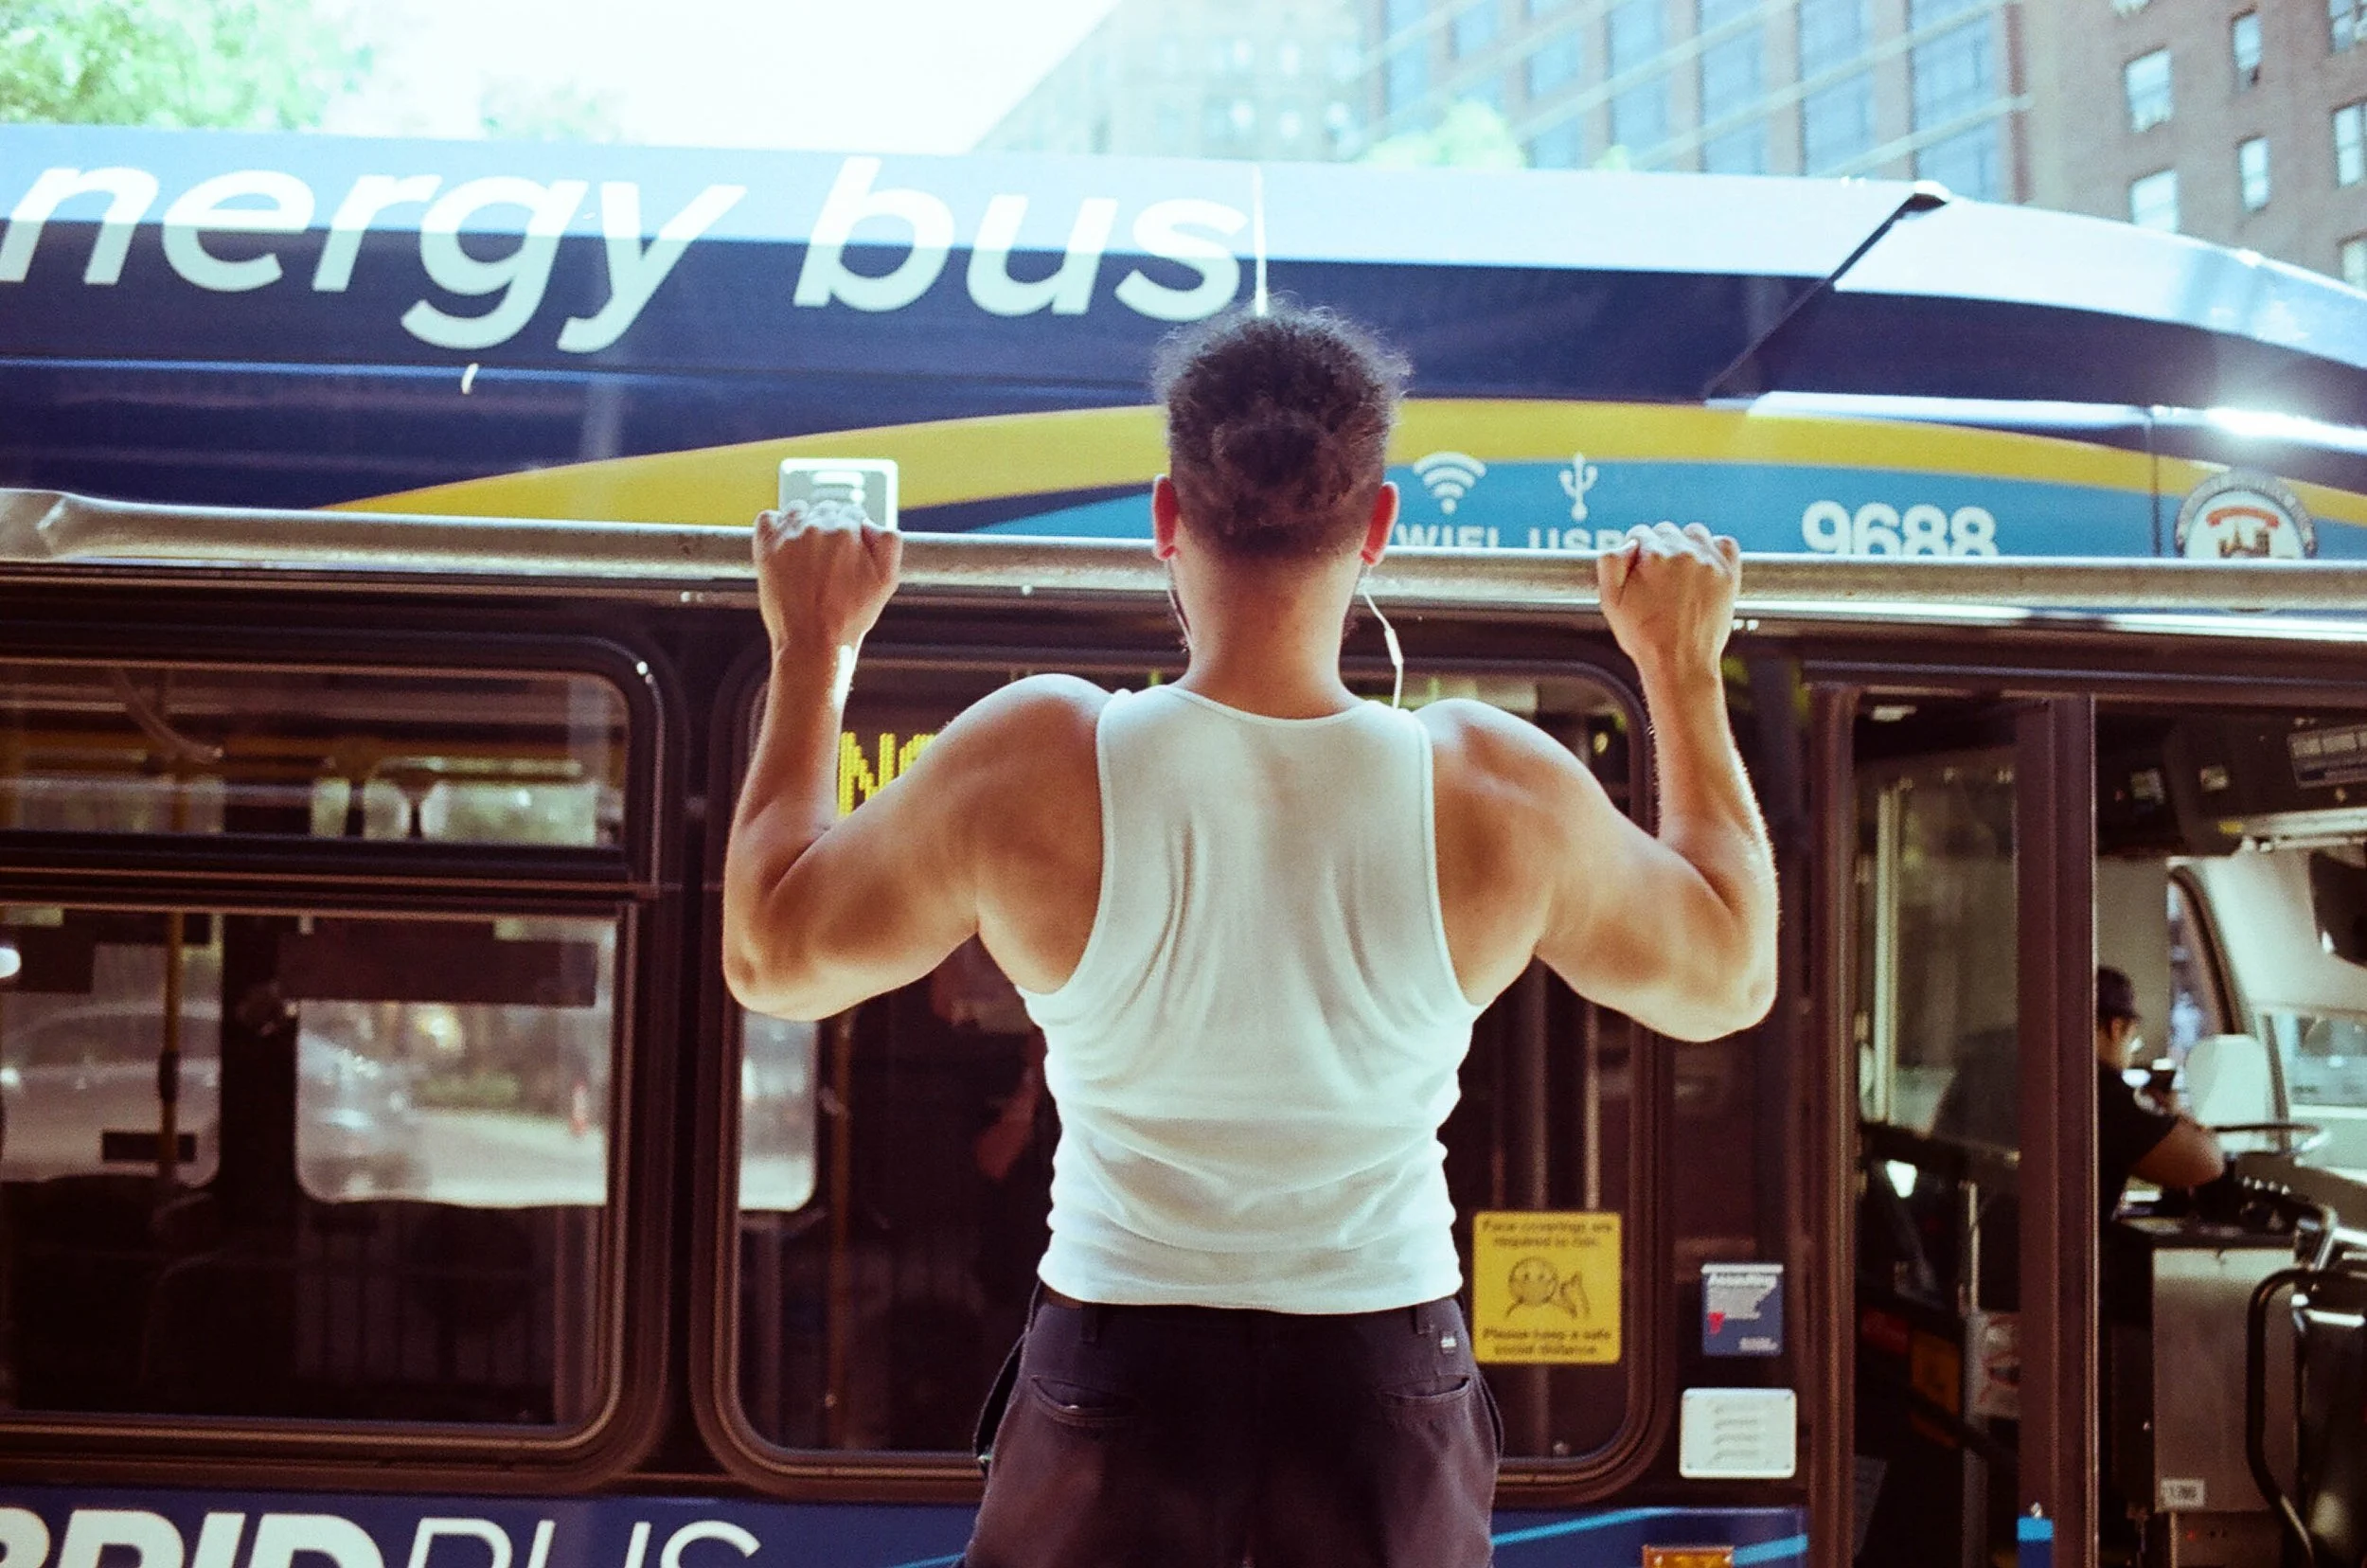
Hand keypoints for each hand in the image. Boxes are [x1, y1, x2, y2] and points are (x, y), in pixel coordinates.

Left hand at [752, 500, 901, 655]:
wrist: (812, 642)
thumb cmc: (849, 617)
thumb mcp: (887, 581)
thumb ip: (889, 542)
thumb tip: (871, 524)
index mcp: (847, 530)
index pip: (852, 514)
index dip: (854, 534)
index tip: (849, 553)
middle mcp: (816, 527)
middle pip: (827, 511)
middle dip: (831, 529)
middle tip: (830, 560)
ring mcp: (788, 536)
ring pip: (799, 511)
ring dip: (805, 524)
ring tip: (807, 555)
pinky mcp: (765, 547)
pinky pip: (767, 518)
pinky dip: (776, 526)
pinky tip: (784, 546)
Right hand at [1595, 521, 1740, 682]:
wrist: (1680, 663)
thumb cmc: (1644, 636)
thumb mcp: (1610, 601)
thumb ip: (1610, 562)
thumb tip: (1627, 542)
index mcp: (1653, 555)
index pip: (1640, 533)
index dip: (1635, 552)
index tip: (1638, 571)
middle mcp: (1683, 552)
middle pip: (1666, 531)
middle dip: (1658, 548)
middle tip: (1657, 578)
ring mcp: (1709, 562)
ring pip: (1693, 533)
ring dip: (1685, 545)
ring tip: (1680, 573)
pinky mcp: (1728, 573)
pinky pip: (1724, 543)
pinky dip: (1714, 549)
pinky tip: (1703, 566)